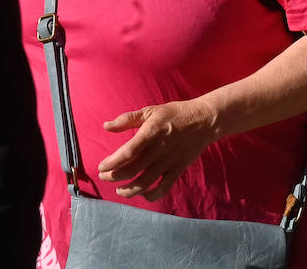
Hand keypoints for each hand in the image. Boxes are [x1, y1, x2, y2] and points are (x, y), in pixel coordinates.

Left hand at [97, 99, 220, 200]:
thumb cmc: (176, 114)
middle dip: (113, 177)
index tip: (101, 166)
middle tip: (105, 176)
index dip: (111, 163)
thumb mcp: (152, 111)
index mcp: (151, 133)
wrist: (205, 120)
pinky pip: (163, 188)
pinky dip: (151, 196)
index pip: (127, 153)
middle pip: (131, 171)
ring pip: (143, 183)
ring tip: (119, 190)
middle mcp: (158, 150)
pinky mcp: (177, 169)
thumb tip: (106, 126)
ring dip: (127, 190)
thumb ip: (128, 119)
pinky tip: (142, 194)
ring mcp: (168, 162)